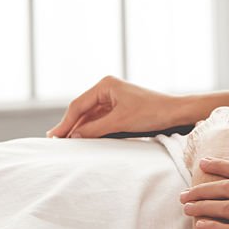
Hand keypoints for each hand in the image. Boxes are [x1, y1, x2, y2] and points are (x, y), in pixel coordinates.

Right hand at [47, 76, 182, 137]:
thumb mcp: (120, 122)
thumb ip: (95, 129)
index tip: (54, 137)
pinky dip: (91, 129)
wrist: (174, 112)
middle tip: (54, 141)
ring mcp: (112, 98)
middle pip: (82, 109)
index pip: (78, 104)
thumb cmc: (151, 112)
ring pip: (89, 116)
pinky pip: (99, 119)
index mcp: (105, 85)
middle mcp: (106, 88)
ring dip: (79, 128)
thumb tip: (73, 136)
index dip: (65, 122)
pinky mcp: (119, 108)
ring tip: (66, 143)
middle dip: (70, 125)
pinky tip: (82, 138)